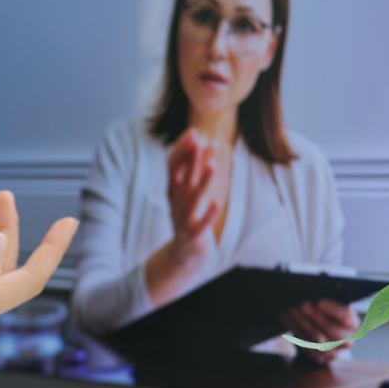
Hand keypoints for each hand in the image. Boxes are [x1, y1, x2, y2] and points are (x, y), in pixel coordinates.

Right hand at [142, 132, 220, 305]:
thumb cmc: (187, 219)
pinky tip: (216, 203)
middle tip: (202, 141)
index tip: (193, 133)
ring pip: (193, 198)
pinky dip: (208, 214)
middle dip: (193, 160)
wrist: (183, 254)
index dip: (182, 150)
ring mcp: (182, 220)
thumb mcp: (185, 195)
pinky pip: (201, 223)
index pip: (173, 167)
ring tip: (213, 166)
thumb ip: (190, 171)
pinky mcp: (193, 235)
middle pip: (184, 178)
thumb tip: (201, 143)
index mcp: (172, 192)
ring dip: (203, 182)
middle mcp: (175, 203)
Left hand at [283, 299, 358, 365]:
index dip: (333, 310)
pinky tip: (287, 319)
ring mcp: (334, 351)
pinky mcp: (319, 358)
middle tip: (303, 305)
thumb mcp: (328, 300)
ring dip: (303, 323)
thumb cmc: (324, 312)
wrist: (317, 331)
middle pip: (333, 331)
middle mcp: (347, 339)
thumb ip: (329, 292)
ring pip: (317, 339)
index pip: (347, 317)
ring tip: (292, 310)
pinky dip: (295, 331)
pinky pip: (306, 346)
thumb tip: (322, 279)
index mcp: (352, 323)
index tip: (319, 302)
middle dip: (316, 317)